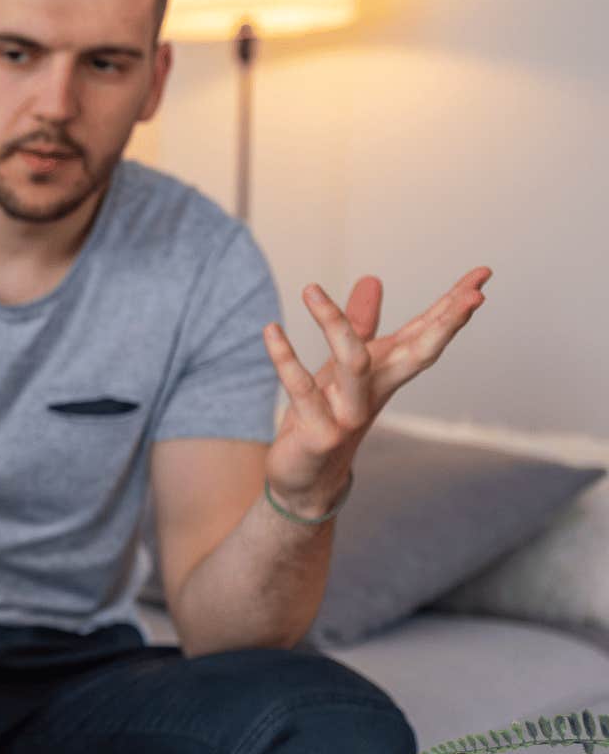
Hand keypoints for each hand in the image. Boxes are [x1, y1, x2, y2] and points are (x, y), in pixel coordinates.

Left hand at [261, 267, 490, 515]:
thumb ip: (360, 324)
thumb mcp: (342, 367)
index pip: (426, 335)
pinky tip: (270, 330)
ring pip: (354, 365)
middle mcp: (375, 393)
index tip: (483, 274)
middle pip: (418, 353)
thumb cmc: (326, 416)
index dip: (453, 306)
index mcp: (386, 374)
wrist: (305, 479)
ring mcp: (350, 415)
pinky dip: (284, 360)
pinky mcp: (320, 434)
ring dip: (335, 326)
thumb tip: (373, 279)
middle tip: (475, 295)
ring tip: (310, 289)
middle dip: (446, 324)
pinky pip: (301, 391)